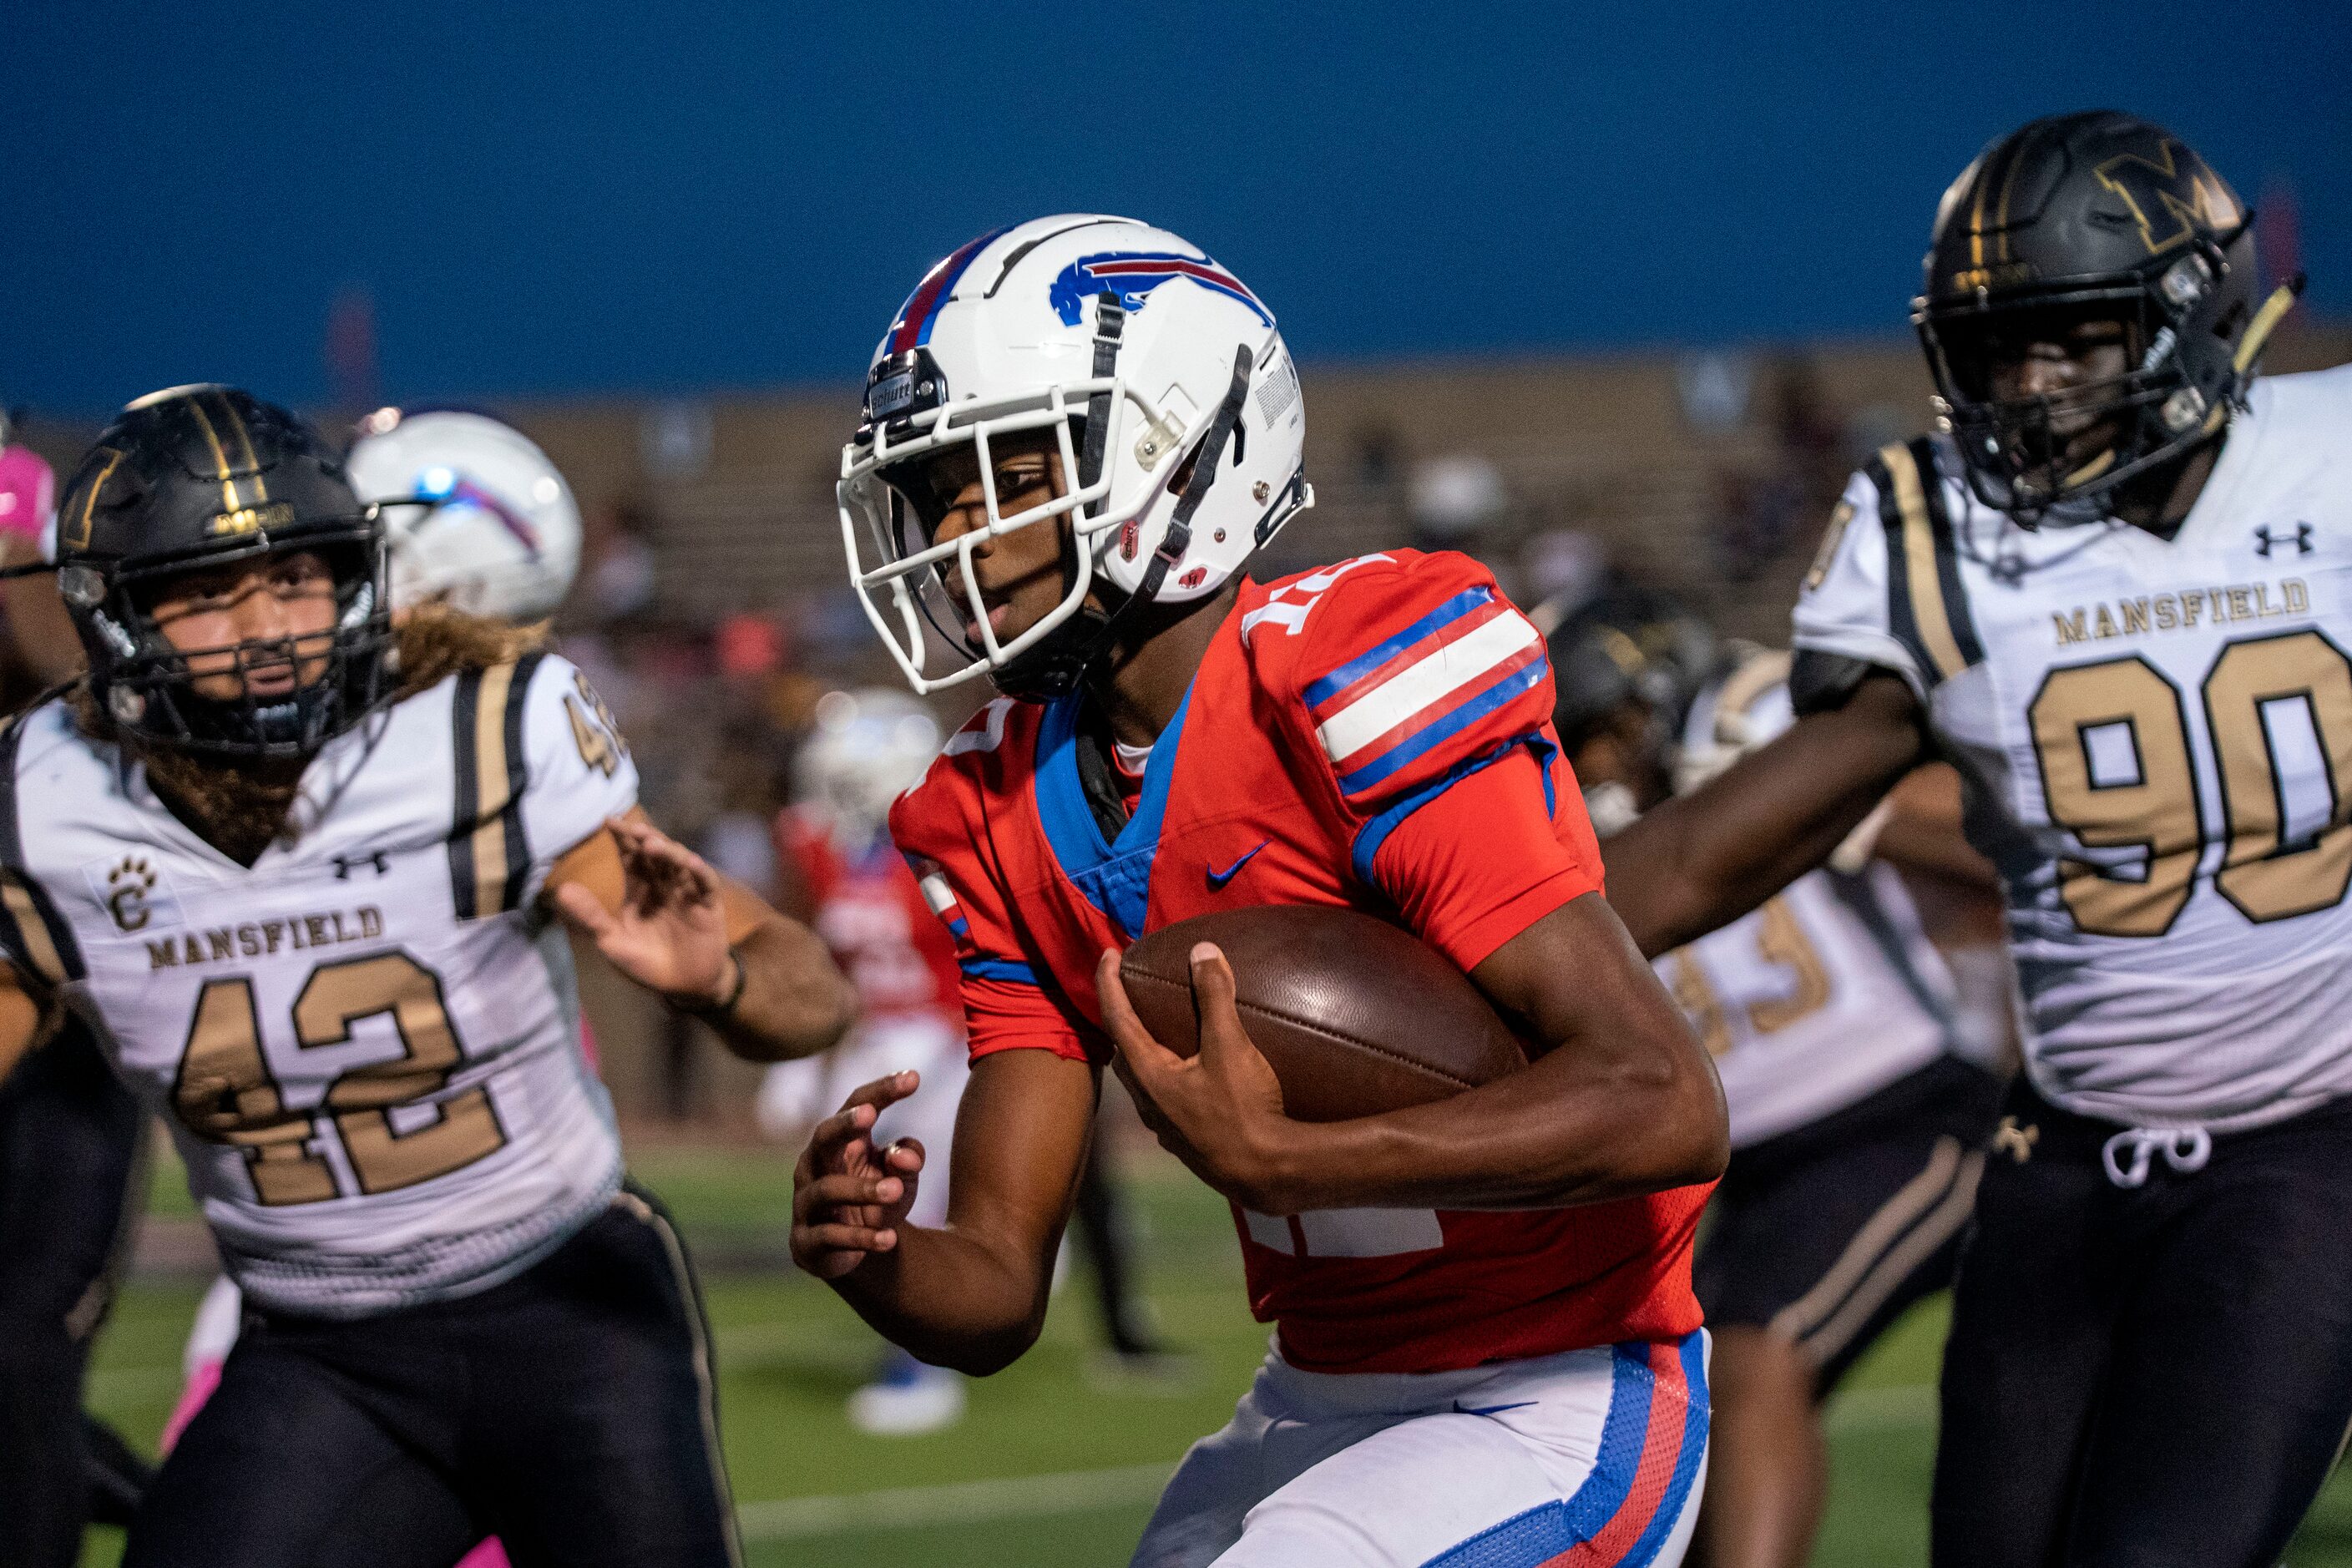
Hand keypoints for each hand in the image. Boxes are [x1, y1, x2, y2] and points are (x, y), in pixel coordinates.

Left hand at [553, 817, 734, 1007]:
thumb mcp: (613, 941)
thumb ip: (591, 916)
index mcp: (639, 890)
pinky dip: (699, 871)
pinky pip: (705, 883)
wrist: (683, 985)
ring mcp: (687, 892)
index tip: (608, 821)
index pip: (630, 858)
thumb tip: (562, 889)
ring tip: (652, 845)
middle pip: (655, 853)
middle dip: (644, 838)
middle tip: (632, 829)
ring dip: (668, 851)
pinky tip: (689, 863)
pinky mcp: (708, 904)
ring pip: (680, 862)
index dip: (621, 840)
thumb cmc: (647, 963)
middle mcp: (663, 885)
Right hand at [790, 1071, 926, 1280]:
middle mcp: (815, 1166)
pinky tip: (890, 1239)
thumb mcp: (903, 1178)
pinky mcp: (805, 1242)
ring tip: (897, 1190)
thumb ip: (908, 1159)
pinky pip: (830, 1235)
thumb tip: (905, 1157)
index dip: (883, 1091)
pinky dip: (862, 1237)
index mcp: (840, 1142)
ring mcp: (805, 1204)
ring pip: (828, 1189)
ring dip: (863, 1189)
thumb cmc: (878, 1200)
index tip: (914, 1078)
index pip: (857, 1105)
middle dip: (844, 1123)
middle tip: (871, 1115)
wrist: (855, 1254)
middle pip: (823, 1135)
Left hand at [1096, 943, 1298, 1213]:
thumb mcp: (1230, 1046)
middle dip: (1122, 1020)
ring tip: (1160, 1031)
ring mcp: (1166, 1127)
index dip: (1109, 983)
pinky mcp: (1186, 1142)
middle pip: (1123, 1053)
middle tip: (1130, 993)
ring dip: (1143, 1052)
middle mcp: (1149, 1104)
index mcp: (1150, 1076)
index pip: (1117, 1019)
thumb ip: (1215, 996)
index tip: (1108, 955)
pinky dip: (1167, 1077)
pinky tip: (1191, 1076)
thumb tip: (1203, 951)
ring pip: (1142, 1081)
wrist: (1267, 1174)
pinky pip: (1164, 1101)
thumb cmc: (1244, 1110)